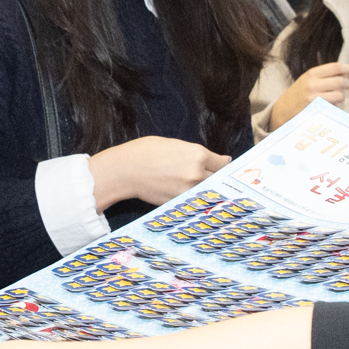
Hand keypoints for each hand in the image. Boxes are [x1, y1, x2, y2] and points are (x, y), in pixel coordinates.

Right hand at [88, 137, 230, 210]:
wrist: (125, 170)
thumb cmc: (146, 152)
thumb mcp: (175, 145)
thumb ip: (196, 154)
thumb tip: (212, 159)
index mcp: (198, 155)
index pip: (223, 164)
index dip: (223, 165)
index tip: (223, 166)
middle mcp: (197, 174)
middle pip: (218, 179)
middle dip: (215, 177)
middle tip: (213, 177)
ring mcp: (188, 191)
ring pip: (207, 192)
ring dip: (205, 189)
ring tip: (196, 185)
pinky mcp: (179, 202)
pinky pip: (193, 200)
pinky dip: (192, 197)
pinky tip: (184, 192)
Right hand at [269, 62, 348, 128]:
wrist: (283, 110)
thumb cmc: (299, 94)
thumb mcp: (309, 79)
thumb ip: (326, 76)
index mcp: (312, 73)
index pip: (336, 67)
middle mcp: (312, 84)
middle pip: (341, 81)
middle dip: (348, 84)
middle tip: (347, 85)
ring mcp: (313, 97)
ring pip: (340, 95)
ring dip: (341, 97)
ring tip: (334, 97)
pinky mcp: (315, 110)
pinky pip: (334, 107)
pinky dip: (335, 106)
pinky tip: (328, 105)